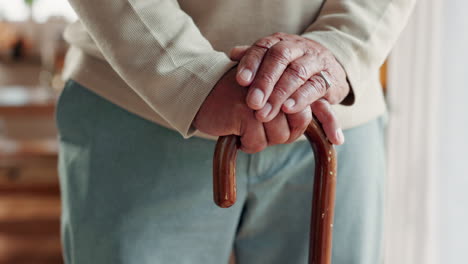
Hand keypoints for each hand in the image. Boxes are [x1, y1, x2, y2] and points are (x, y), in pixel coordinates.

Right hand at [193, 67, 312, 152]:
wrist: (200, 91)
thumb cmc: (234, 98)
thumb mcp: (264, 98)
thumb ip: (288, 108)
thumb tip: (327, 134)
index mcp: (283, 77)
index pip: (306, 110)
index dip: (297, 128)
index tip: (281, 132)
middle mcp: (276, 83)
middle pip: (296, 125)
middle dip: (280, 135)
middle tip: (259, 131)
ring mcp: (260, 97)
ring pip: (278, 135)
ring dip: (261, 140)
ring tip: (245, 130)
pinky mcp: (244, 111)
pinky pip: (257, 142)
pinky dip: (246, 144)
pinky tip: (235, 135)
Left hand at [229, 34, 346, 144]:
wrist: (329, 67)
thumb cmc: (291, 66)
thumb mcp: (272, 60)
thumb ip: (254, 57)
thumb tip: (233, 54)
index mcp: (280, 42)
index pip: (264, 46)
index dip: (251, 62)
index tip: (240, 81)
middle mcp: (298, 48)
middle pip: (280, 58)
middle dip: (265, 81)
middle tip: (253, 103)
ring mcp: (315, 62)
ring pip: (298, 73)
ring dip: (281, 93)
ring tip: (266, 112)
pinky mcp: (330, 79)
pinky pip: (316, 87)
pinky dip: (302, 99)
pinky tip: (289, 109)